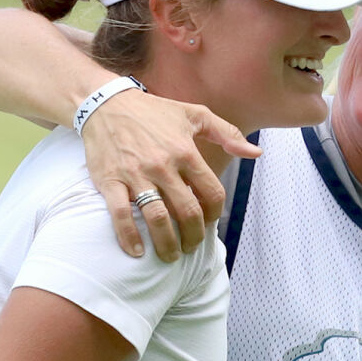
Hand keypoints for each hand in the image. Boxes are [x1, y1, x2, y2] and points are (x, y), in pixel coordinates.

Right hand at [81, 89, 261, 261]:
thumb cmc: (153, 111)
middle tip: (190, 247)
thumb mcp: (195, 115)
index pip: (212, 193)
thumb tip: (256, 153)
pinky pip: (121, 215)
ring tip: (170, 256)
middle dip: (193, 236)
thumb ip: (227, 134)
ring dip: (167, 243)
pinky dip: (129, 237)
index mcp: (186, 152)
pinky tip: (136, 252)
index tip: (208, 221)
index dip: (214, 213)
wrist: (105, 104)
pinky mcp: (110, 180)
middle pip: (187, 212)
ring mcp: (136, 174)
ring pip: (157, 218)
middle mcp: (163, 165)